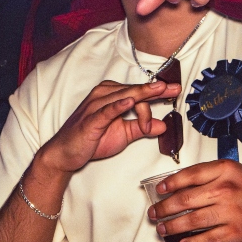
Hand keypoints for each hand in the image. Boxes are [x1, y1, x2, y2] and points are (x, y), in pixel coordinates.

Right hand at [37, 80, 179, 175]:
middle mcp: (104, 95)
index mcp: (112, 95)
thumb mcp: (123, 134)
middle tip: (174, 88)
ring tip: (160, 91)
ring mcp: (96, 105)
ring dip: (143, 98)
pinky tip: (130, 102)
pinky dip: (119, 105)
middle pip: (134, 91)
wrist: (66, 153)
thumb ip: (141, 128)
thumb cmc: (92, 140)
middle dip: (156, 89)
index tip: (174, 92)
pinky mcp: (90, 119)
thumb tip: (163, 125)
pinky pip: (107, 110)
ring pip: (124, 97)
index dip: (157, 93)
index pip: (138, 92)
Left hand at [148, 160, 241, 241]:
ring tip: (163, 228)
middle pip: (185, 200)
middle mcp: (226, 189)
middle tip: (155, 212)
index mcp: (224, 170)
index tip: (159, 190)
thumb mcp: (233, 171)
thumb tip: (180, 186)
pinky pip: (208, 239)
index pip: (189, 175)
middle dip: (165, 208)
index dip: (170, 183)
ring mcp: (231, 212)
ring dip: (173, 226)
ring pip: (192, 220)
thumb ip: (209, 175)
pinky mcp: (236, 232)